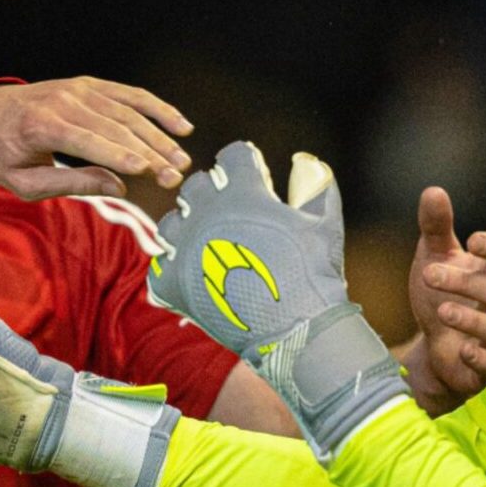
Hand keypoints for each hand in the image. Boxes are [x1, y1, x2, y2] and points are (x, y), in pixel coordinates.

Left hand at [0, 78, 192, 199]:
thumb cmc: (4, 156)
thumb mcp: (26, 182)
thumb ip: (72, 184)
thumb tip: (118, 187)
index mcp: (41, 126)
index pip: (87, 140)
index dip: (119, 155)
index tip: (147, 169)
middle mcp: (63, 101)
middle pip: (115, 127)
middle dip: (149, 152)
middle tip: (175, 176)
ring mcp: (78, 89)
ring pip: (128, 111)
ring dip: (159, 136)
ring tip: (182, 159)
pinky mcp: (89, 85)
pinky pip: (129, 95)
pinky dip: (157, 108)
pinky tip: (180, 125)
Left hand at [151, 141, 408, 457]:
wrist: (296, 331)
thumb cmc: (314, 275)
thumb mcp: (325, 224)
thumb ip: (317, 185)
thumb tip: (305, 161)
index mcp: (243, 192)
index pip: (233, 155)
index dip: (245, 163)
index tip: (253, 177)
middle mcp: (207, 213)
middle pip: (196, 185)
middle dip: (212, 193)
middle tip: (229, 214)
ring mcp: (185, 247)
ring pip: (171, 222)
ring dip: (186, 228)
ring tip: (205, 244)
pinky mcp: (173, 282)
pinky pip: (160, 267)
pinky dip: (174, 271)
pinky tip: (194, 277)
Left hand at [403, 186, 485, 411]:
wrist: (435, 347)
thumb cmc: (444, 296)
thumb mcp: (436, 259)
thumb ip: (436, 229)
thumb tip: (433, 191)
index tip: (474, 240)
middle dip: (466, 283)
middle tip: (429, 275)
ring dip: (473, 320)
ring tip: (442, 311)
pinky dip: (481, 357)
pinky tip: (461, 350)